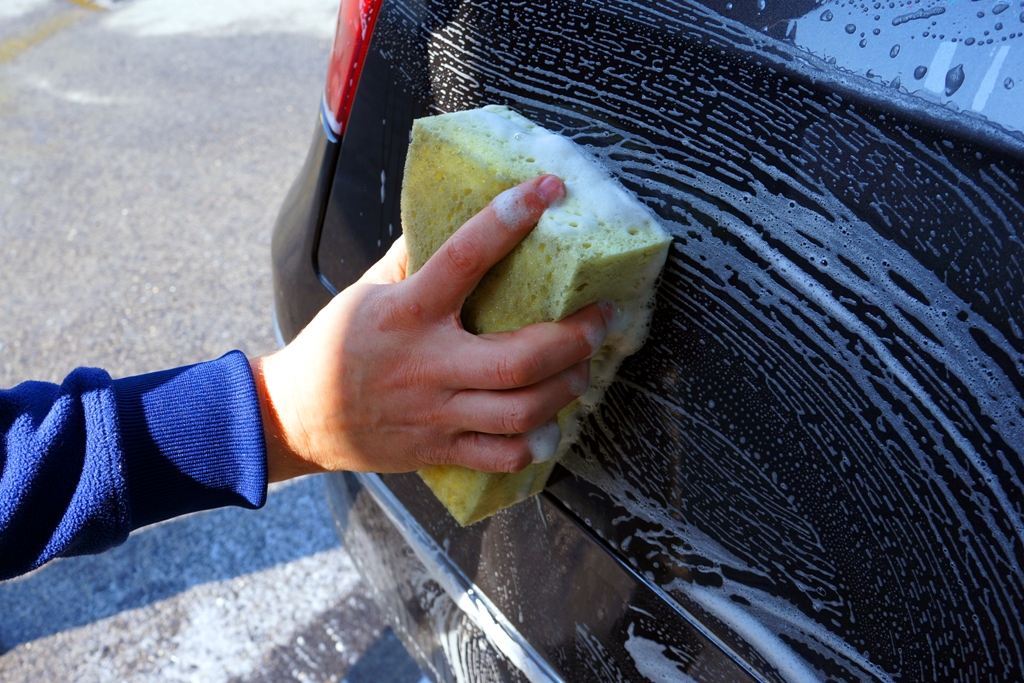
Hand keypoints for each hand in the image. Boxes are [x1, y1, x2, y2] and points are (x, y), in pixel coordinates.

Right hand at [251, 175, 612, 481]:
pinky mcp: (437, 449)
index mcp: (406, 311)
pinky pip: (499, 456)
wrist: (297, 417)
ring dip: (565, 389)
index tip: (548, 191)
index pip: (463, 257)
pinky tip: (552, 424)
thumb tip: (451, 217)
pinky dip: (535, 443)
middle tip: (602, 318)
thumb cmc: (336, 344)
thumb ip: (411, 259)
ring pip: (518, 411)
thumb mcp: (367, 290)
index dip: (508, 219)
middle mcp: (425, 364)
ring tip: (583, 369)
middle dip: (574, 338)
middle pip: (517, 358)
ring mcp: (434, 413)